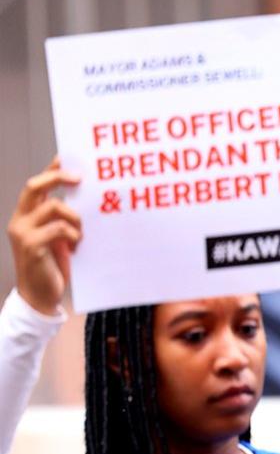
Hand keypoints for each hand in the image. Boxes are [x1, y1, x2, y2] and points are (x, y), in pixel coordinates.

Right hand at [7, 158, 80, 315]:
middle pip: (35, 186)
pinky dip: (74, 234)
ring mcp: (23, 233)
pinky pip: (59, 228)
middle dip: (58, 177)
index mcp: (26, 215)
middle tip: (80, 178)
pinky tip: (77, 246)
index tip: (68, 157)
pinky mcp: (32, 247)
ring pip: (52, 206)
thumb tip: (85, 196)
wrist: (41, 296)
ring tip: (82, 233)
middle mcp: (20, 220)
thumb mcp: (60, 236)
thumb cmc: (54, 265)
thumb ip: (64, 217)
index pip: (36, 185)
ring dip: (75, 216)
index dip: (51, 169)